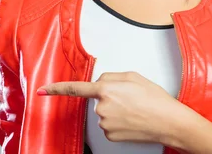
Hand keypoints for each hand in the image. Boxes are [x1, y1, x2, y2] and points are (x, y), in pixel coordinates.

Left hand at [38, 71, 183, 144]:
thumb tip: (100, 82)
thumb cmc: (154, 98)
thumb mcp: (132, 76)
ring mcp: (105, 123)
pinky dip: (118, 122)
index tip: (42, 90)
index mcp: (106, 88)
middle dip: (110, 96)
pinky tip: (131, 120)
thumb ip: (110, 76)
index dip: (55, 89)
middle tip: (130, 98)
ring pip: (103, 112)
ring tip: (135, 109)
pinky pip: (108, 125)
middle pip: (98, 98)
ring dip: (115, 109)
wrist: (169, 122)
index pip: (75, 88)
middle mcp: (102, 107)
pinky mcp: (110, 135)